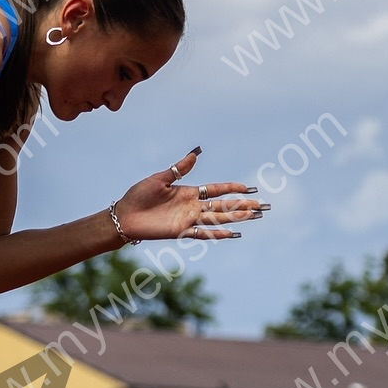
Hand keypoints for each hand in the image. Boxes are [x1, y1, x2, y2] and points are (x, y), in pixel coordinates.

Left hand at [114, 146, 268, 241]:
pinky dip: (217, 234)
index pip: (216, 190)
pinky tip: (233, 234)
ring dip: (237, 218)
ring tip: (255, 217)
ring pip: (218, 218)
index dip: (232, 189)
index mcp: (188, 192)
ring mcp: (188, 220)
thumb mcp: (159, 179)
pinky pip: (203, 233)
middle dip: (243, 206)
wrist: (123, 216)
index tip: (249, 188)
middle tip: (264, 206)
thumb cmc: (138, 196)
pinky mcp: (180, 231)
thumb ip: (179, 169)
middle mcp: (192, 207)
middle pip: (223, 205)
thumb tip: (196, 153)